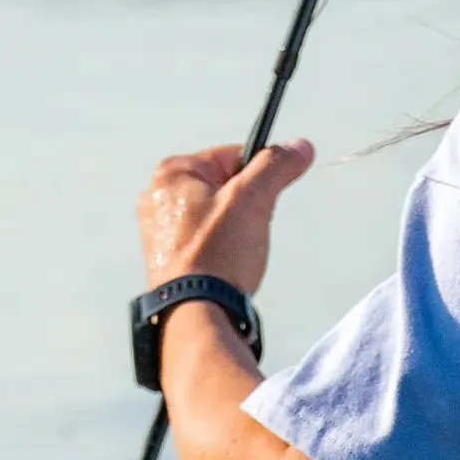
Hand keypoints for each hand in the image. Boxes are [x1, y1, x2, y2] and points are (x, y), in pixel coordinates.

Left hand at [135, 138, 313, 296]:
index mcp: (173, 172)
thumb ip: (277, 166)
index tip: (267, 201)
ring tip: (237, 254)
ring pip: (216, 215)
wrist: (195, 313)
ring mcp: (159, 228)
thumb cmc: (218, 254)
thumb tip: (300, 146)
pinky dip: (221, 250)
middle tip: (250, 232)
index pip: (233, 156)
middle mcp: (158, 195)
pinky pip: (204, 240)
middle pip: (225, 186)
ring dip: (235, 231)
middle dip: (247, 208)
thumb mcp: (253, 200)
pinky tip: (225, 267)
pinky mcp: (166, 256)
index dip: (260, 177)